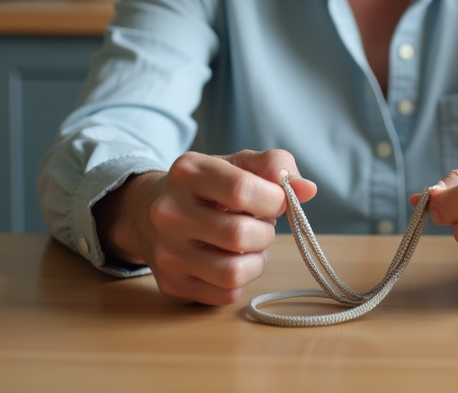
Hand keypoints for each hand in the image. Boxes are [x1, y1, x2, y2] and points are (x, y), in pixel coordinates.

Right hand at [95, 149, 316, 304]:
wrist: (150, 213)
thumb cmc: (207, 188)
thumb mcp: (237, 164)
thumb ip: (275, 166)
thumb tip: (307, 190)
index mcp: (187, 172)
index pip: (243, 190)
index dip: (274, 199)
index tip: (277, 200)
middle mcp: (169, 212)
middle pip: (240, 235)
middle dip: (265, 232)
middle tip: (261, 225)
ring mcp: (166, 252)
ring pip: (233, 273)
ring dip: (256, 261)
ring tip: (250, 245)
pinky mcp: (171, 283)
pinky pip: (225, 294)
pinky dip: (241, 280)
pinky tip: (231, 260)